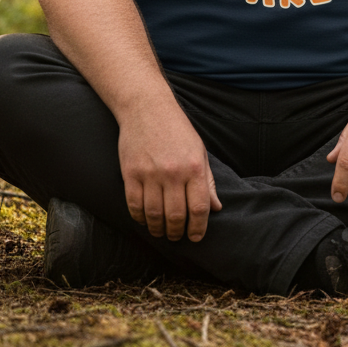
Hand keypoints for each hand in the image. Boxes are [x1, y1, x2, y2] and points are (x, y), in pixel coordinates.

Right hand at [117, 103, 221, 242]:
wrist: (147, 109)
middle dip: (177, 233)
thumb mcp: (200, 152)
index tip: (196, 237)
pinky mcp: (130, 174)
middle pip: (176, 216)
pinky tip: (145, 221)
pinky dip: (140, 219)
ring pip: (154, 215)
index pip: (199, 207)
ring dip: (158, 230)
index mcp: (194, 167)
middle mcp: (174, 172)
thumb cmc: (178, 131)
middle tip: (177, 237)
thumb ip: (208, 181)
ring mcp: (150, 174)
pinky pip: (135, 206)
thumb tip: (216, 208)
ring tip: (162, 232)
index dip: (198, 228)